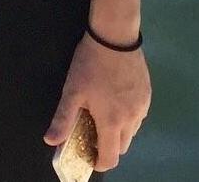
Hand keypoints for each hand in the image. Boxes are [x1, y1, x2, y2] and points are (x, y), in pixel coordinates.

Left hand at [44, 33, 150, 171]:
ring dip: (119, 131)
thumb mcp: (72, 90)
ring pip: (132, 131)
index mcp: (112, 122)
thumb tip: (50, 140)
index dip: (99, 162)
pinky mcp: (148, 94)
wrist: (115, 36)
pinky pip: (138, 115)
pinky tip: (116, 100)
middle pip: (122, 147)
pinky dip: (128, 116)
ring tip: (103, 114)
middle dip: (108, 147)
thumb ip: (63, 118)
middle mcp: (132, 119)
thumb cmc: (91, 64)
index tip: (89, 155)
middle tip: (92, 132)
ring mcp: (142, 106)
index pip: (110, 158)